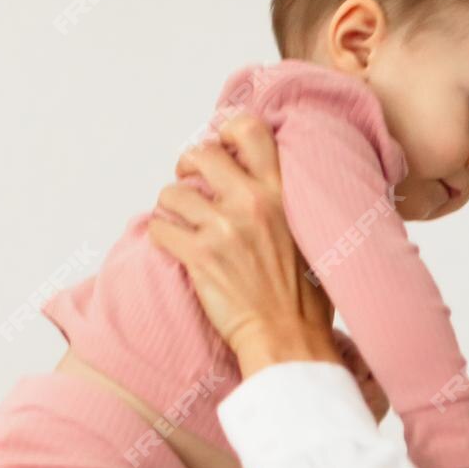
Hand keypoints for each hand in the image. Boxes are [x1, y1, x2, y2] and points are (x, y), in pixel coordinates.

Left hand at [145, 112, 337, 374]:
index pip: (249, 129)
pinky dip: (162, 237)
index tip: (221, 148)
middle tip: (190, 183)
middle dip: (188, 166)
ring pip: (171, 193)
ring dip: (171, 208)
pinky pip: (159, 229)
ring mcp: (223, 229)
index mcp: (280, 192)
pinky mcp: (198, 257)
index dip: (226, 131)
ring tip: (183, 224)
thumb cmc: (303, 296)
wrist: (289, 338)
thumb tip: (254, 178)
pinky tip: (177, 249)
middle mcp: (251, 202)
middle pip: (200, 154)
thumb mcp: (309, 233)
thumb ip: (282, 200)